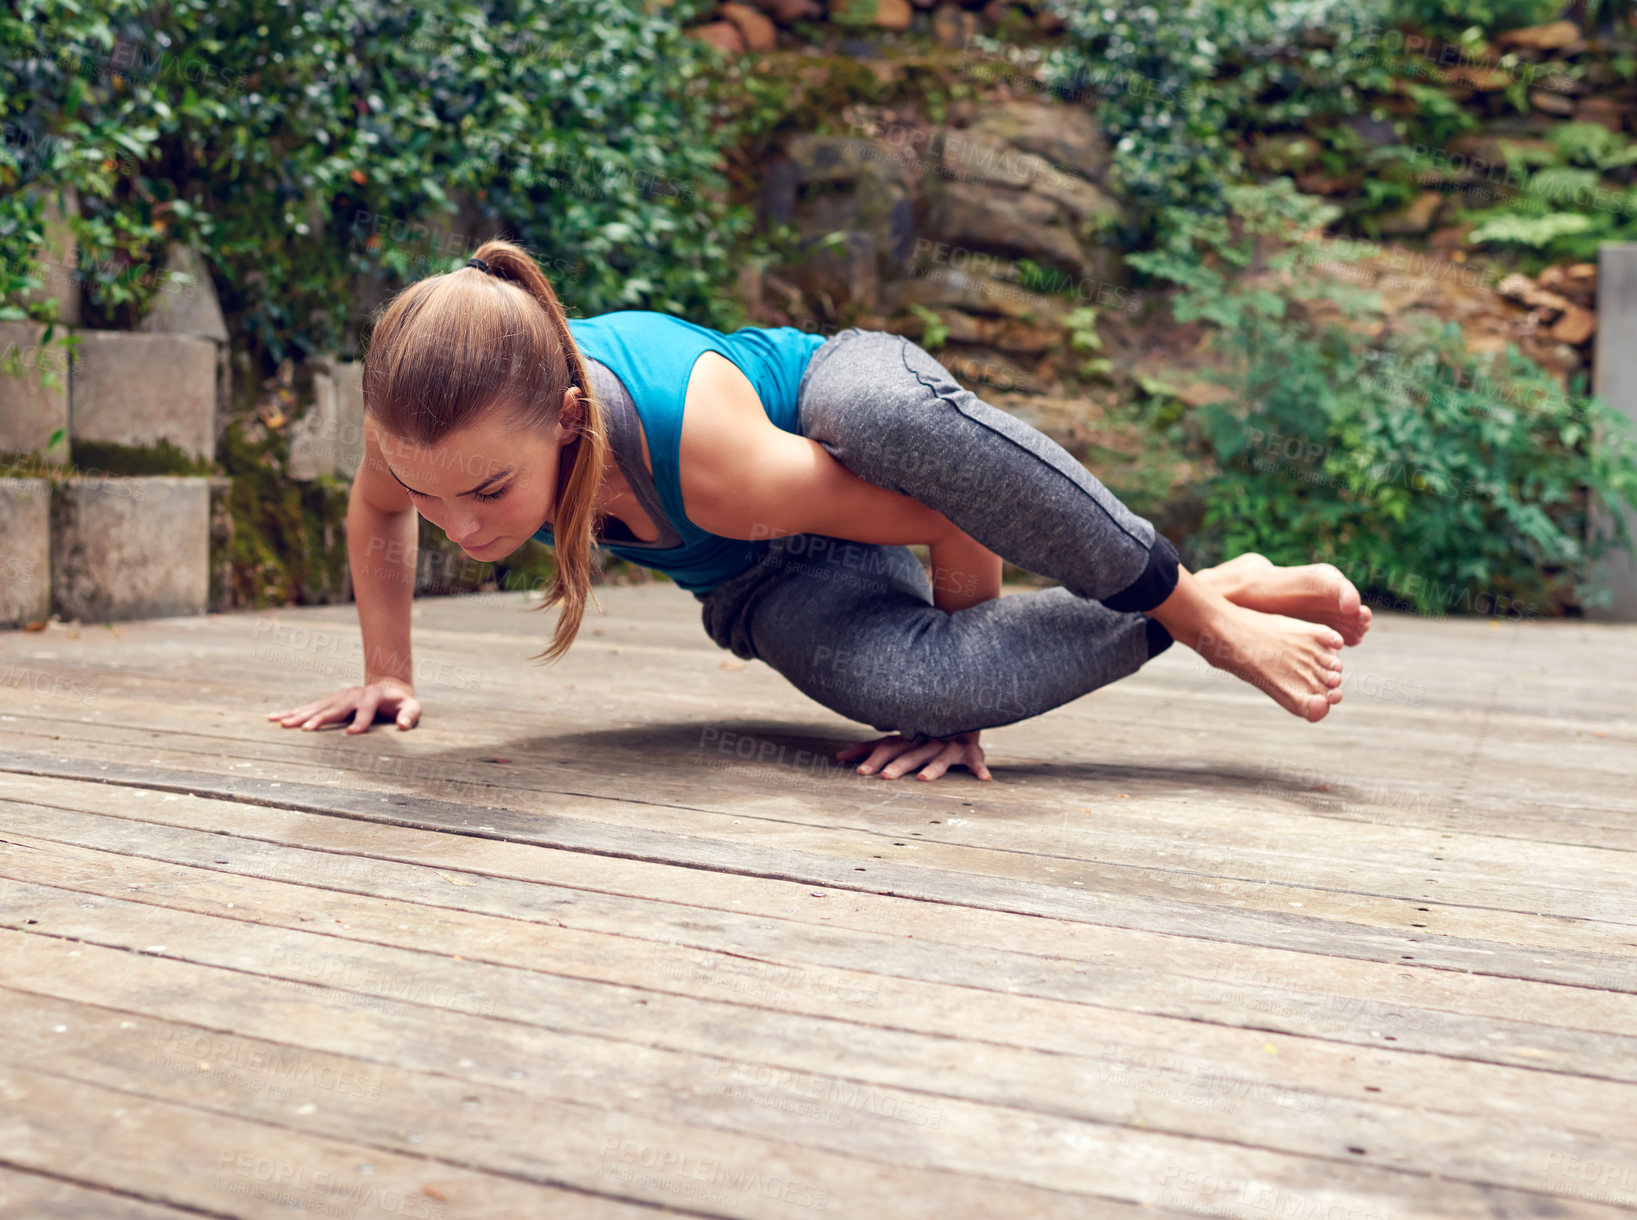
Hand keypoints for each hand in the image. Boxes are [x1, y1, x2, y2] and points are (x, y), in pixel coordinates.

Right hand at [266, 678, 420, 734]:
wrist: (388, 687)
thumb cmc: (401, 703)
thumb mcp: (412, 708)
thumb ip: (410, 715)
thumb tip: (402, 725)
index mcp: (372, 696)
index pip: (366, 709)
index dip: (362, 720)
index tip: (354, 733)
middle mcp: (352, 695)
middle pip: (335, 708)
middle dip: (320, 718)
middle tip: (305, 729)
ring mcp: (338, 697)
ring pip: (316, 707)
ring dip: (298, 715)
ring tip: (281, 723)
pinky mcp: (329, 701)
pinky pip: (309, 707)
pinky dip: (292, 712)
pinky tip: (275, 718)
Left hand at [837, 731, 992, 781]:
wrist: (958, 709)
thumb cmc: (923, 731)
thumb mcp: (898, 739)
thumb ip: (872, 749)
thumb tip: (837, 757)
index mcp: (907, 738)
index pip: (886, 746)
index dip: (870, 756)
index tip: (855, 769)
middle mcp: (925, 739)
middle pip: (910, 752)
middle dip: (897, 764)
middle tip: (885, 778)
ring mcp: (948, 743)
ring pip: (940, 755)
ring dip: (933, 767)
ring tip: (924, 779)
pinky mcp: (969, 748)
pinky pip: (976, 757)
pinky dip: (980, 766)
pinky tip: (985, 778)